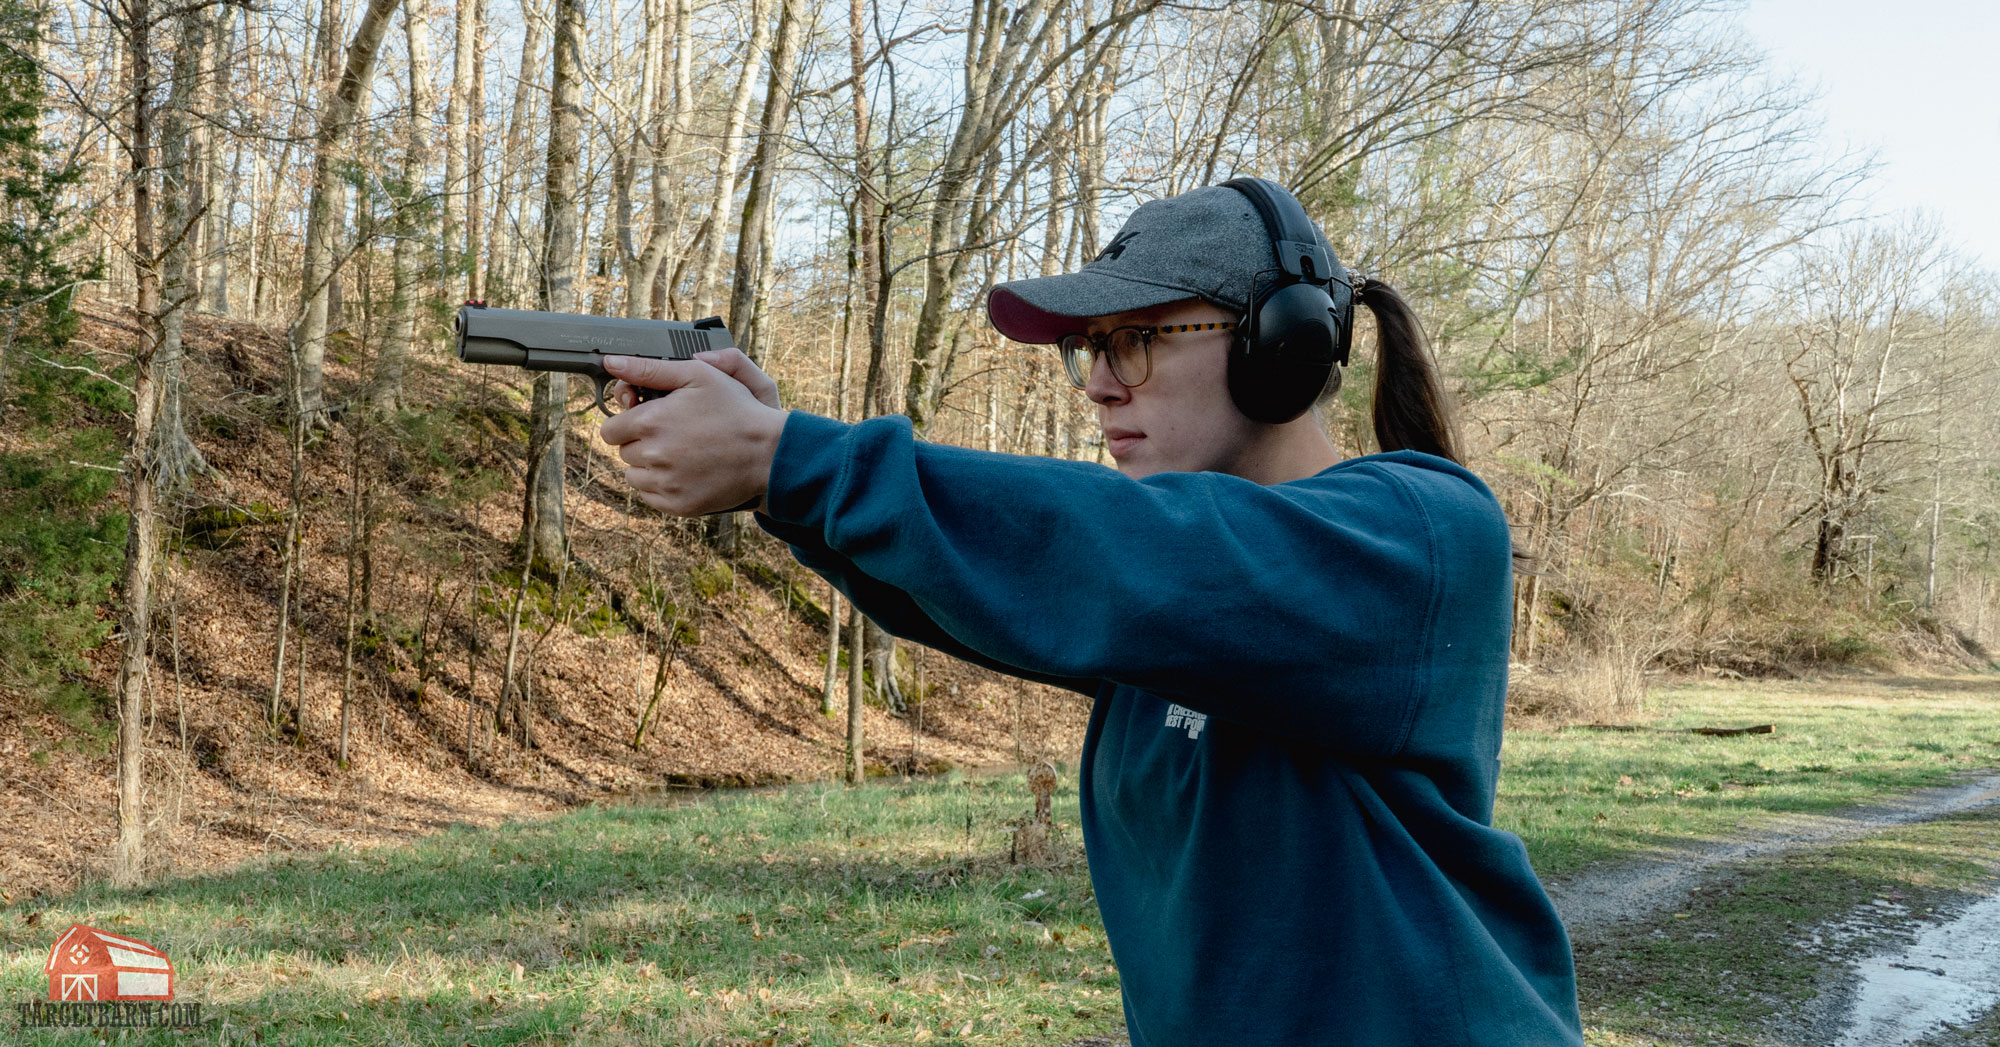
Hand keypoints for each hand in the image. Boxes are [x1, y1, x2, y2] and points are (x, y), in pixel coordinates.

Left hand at [598, 352, 789, 516]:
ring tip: (680, 455)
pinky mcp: (677, 504)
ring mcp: (665, 483)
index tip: (646, 421)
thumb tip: (612, 362)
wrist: (768, 454)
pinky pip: (651, 497)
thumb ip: (649, 368)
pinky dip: (662, 486)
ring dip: (649, 467)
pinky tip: (685, 473)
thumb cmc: (736, 410)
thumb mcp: (697, 375)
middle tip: (672, 435)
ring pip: (634, 476)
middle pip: (624, 452)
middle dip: (641, 443)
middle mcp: (652, 455)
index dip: (627, 423)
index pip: (610, 429)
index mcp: (650, 421)